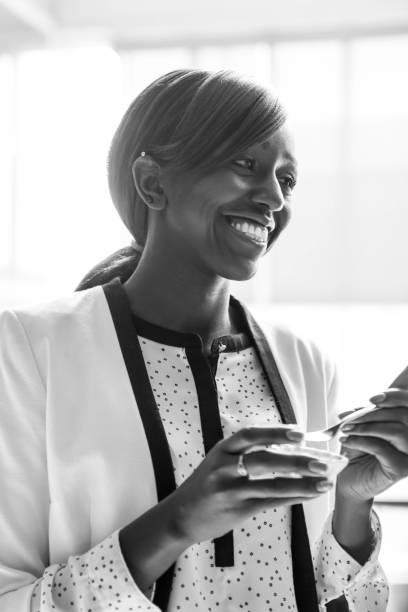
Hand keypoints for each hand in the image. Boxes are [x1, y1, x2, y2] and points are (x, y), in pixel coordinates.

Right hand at [170, 425, 332, 543]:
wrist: (181, 515)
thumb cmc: (207, 484)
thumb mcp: (220, 461)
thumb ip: (246, 453)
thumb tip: (288, 447)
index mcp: (222, 449)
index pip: (250, 435)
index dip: (276, 433)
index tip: (300, 433)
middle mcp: (224, 467)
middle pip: (264, 460)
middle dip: (296, 461)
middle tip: (322, 461)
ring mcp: (230, 490)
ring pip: (271, 485)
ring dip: (301, 483)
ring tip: (324, 482)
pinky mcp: (237, 510)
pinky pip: (270, 502)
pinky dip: (293, 497)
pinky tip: (309, 494)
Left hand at [336, 389, 407, 501]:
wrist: (349, 480)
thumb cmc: (357, 452)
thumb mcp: (361, 427)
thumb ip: (366, 413)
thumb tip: (363, 404)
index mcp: (406, 424)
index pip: (407, 403)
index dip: (395, 396)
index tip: (372, 399)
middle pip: (403, 415)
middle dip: (372, 413)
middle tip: (349, 418)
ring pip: (397, 430)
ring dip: (367, 426)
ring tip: (346, 429)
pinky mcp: (402, 468)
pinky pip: (382, 448)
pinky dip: (361, 441)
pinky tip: (346, 441)